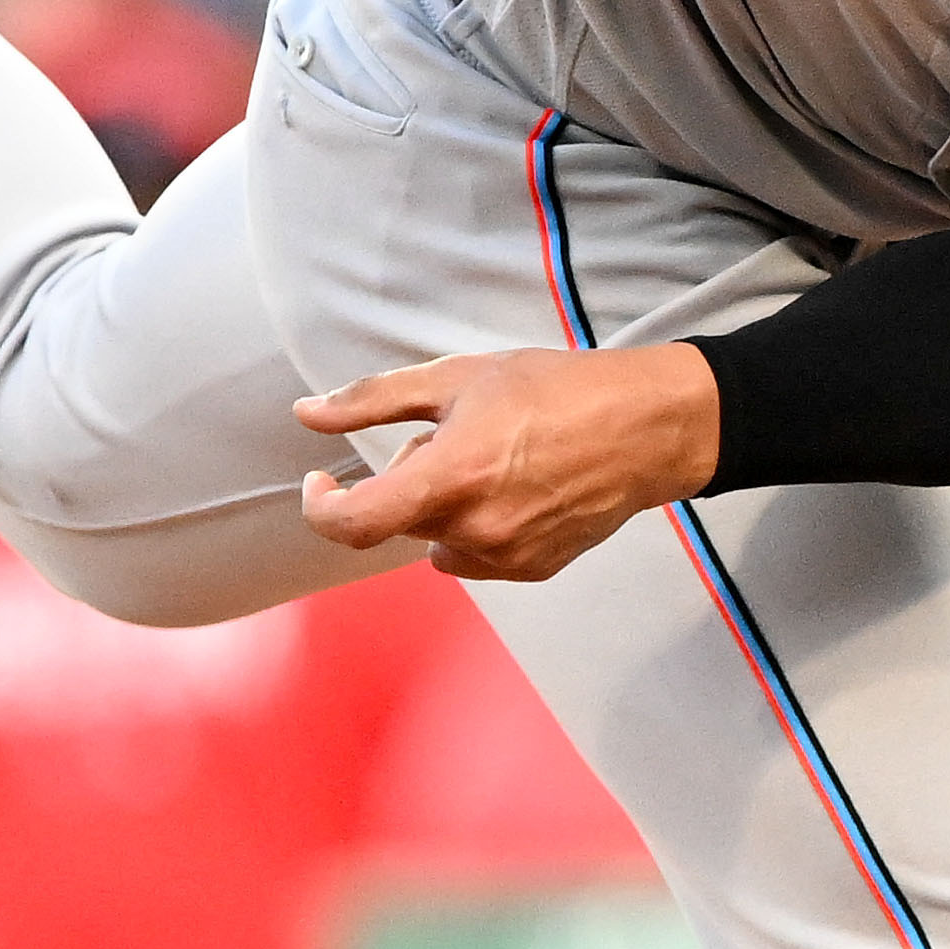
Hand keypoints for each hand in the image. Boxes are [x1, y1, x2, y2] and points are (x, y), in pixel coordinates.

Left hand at [296, 344, 721, 581]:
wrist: (644, 429)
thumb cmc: (555, 391)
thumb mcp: (457, 377)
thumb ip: (372, 400)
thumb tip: (305, 414)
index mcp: (451, 477)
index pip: (353, 525)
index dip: (321, 508)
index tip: (322, 484)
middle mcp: (475, 529)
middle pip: (400, 519)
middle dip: (409, 481)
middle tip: (455, 436)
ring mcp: (506, 557)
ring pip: (436, 539)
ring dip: (443, 507)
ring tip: (495, 462)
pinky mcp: (531, 570)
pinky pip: (476, 555)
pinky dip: (479, 526)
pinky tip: (520, 487)